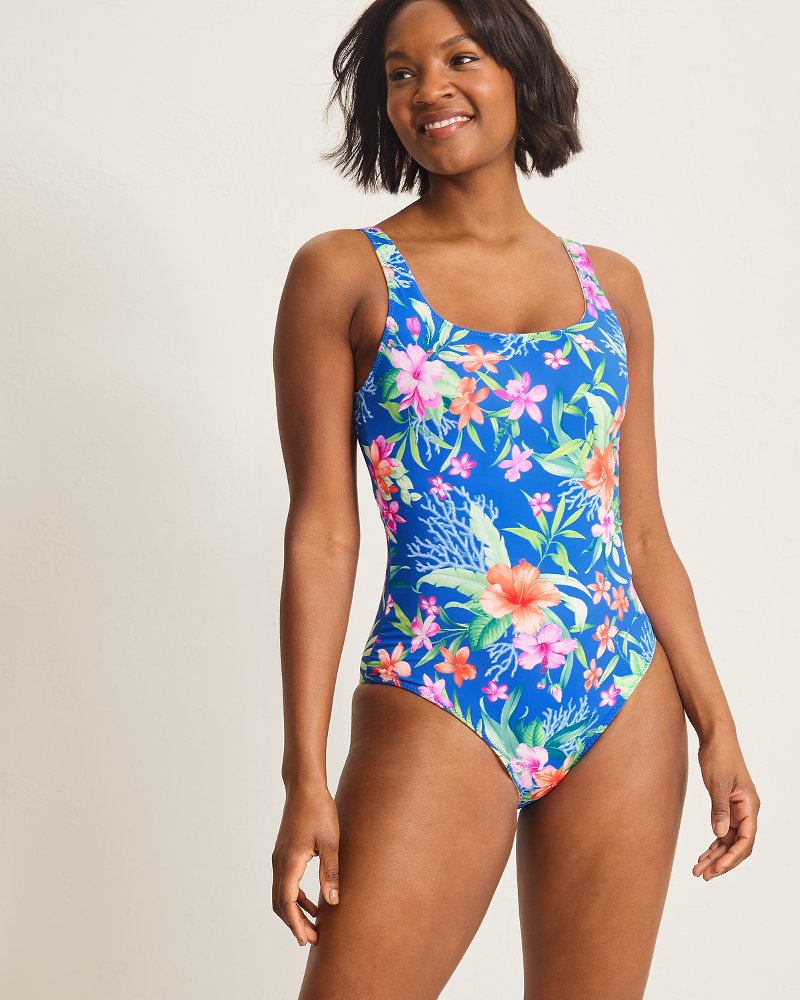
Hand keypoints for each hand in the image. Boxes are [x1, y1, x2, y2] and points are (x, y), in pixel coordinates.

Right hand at [271, 782, 339, 945]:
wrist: (305, 786)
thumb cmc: (319, 810)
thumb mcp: (330, 841)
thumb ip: (330, 872)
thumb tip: (332, 902)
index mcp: (289, 862)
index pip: (287, 903)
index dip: (296, 924)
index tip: (306, 940)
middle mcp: (279, 862)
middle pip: (280, 903)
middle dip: (295, 924)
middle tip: (313, 939)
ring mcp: (280, 857)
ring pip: (281, 894)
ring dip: (295, 912)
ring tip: (314, 926)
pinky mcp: (284, 853)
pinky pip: (286, 882)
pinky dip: (296, 897)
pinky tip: (313, 902)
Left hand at [693, 730, 759, 880]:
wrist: (716, 738)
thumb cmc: (719, 756)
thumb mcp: (717, 783)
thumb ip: (719, 809)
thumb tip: (719, 834)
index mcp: (749, 806)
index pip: (746, 840)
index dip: (732, 857)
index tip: (717, 869)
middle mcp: (746, 811)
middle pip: (738, 845)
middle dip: (722, 862)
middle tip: (703, 875)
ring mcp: (737, 810)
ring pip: (729, 841)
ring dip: (715, 856)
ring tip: (698, 869)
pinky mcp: (727, 807)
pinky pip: (723, 832)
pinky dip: (714, 844)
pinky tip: (703, 854)